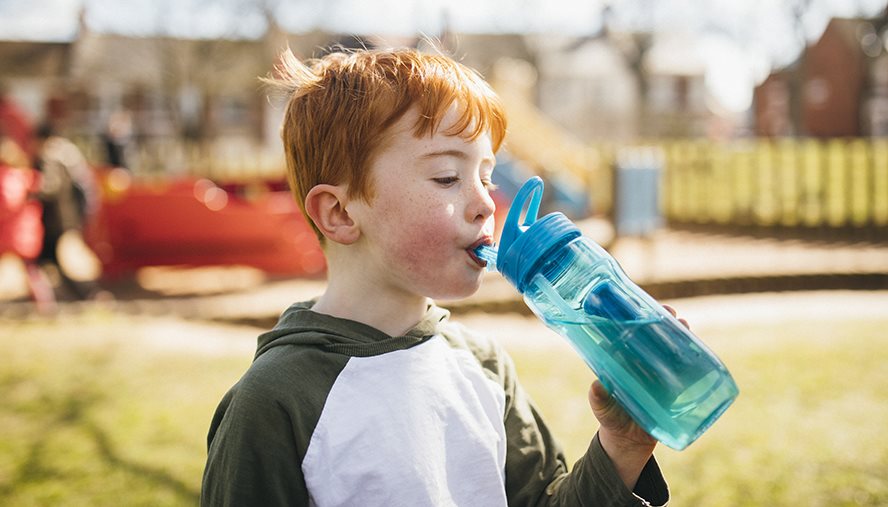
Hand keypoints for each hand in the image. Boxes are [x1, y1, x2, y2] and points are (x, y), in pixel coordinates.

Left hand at [587, 303, 691, 487]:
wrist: (629, 442)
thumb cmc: (610, 418)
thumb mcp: (602, 408)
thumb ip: (599, 398)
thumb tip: (597, 386)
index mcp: (622, 360)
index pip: (628, 332)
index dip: (635, 317)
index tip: (643, 306)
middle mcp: (641, 362)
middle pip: (653, 335)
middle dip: (663, 320)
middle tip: (670, 313)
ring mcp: (659, 372)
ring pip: (671, 347)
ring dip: (679, 334)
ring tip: (685, 325)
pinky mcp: (674, 386)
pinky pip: (685, 368)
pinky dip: (693, 358)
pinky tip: (699, 350)